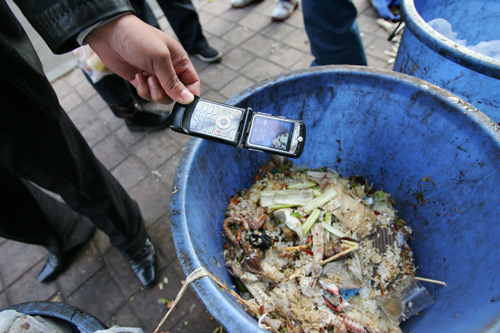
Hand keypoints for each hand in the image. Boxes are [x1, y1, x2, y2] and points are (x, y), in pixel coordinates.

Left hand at [85, 14, 199, 103]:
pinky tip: (137, 76)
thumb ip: (173, 82)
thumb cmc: (138, 38)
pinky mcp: (141, 80)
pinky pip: (147, 94)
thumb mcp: (160, 59)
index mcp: (179, 60)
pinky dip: (142, 89)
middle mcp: (168, 69)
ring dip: (153, 92)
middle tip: (156, 83)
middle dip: (166, 93)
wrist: (109, 34)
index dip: (190, 94)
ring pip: (161, 96)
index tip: (184, 101)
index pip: (192, 82)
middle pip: (176, 93)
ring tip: (145, 77)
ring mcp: (154, 75)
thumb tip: (187, 99)